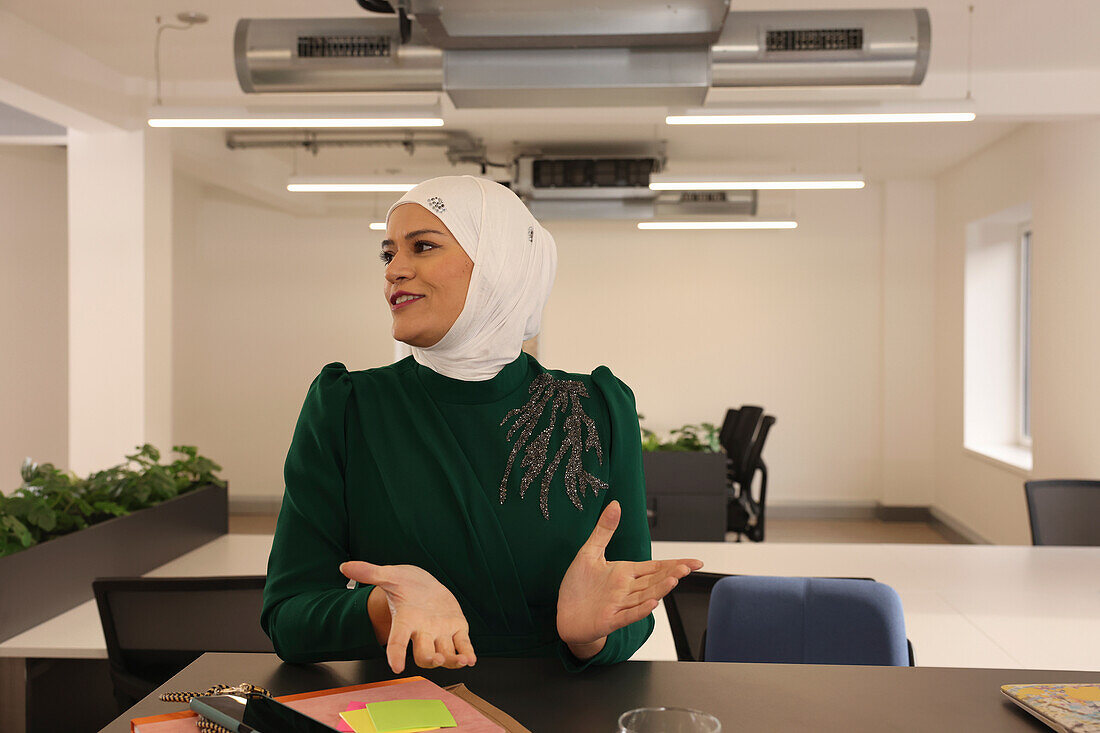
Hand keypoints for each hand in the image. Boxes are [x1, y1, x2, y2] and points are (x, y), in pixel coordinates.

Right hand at [340, 561, 475, 673]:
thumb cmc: (404, 584)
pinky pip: (462, 645)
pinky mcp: (457, 629)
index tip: (396, 668)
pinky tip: (470, 659)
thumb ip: (370, 573)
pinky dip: (467, 652)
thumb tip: (345, 566)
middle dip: (429, 658)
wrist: (423, 586)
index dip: (396, 655)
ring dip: (452, 660)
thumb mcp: (389, 576)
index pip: (397, 641)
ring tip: (461, 660)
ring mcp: (440, 633)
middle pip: (423, 653)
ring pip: (445, 653)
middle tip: (435, 659)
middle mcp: (422, 632)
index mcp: (405, 622)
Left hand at [556, 500, 702, 653]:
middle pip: (655, 580)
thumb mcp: (589, 552)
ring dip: (660, 589)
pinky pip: (628, 614)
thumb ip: (604, 530)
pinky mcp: (610, 619)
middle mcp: (627, 589)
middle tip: (689, 567)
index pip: (656, 567)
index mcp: (625, 572)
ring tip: (674, 579)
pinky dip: (640, 610)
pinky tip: (652, 603)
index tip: (695, 562)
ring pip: (645, 596)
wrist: (564, 614)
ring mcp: (620, 605)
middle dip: (672, 573)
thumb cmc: (578, 586)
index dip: (675, 563)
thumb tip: (615, 504)